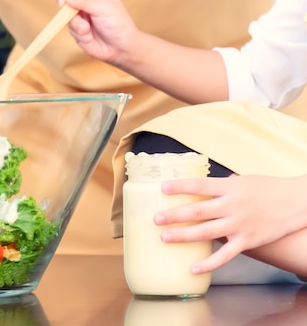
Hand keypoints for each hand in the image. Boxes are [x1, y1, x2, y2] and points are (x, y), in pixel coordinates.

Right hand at [53, 0, 139, 66]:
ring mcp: (79, 12)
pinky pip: (68, 26)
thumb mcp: (105, 9)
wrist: (120, 49)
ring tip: (86, 30)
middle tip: (63, 5)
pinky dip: (77, 32)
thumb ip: (85, 1)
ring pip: (64, 10)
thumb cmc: (119, 25)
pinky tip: (88, 36)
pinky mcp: (75, 27)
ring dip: (74, 21)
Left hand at [154, 175, 306, 274]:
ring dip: (184, 235)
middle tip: (156, 219)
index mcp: (230, 187)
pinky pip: (225, 255)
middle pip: (199, 210)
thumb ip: (220, 185)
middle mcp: (232, 206)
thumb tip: (199, 187)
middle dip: (175, 215)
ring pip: (206, 232)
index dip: (181, 186)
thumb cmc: (267, 189)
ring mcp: (240, 225)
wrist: (296, 202)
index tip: (163, 188)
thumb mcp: (242, 180)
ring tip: (164, 237)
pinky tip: (193, 268)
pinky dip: (209, 263)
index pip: (200, 185)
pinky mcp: (247, 241)